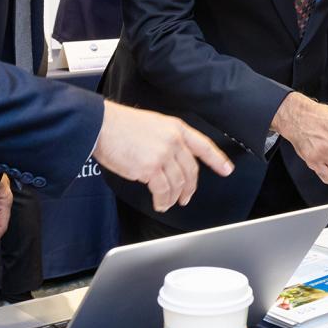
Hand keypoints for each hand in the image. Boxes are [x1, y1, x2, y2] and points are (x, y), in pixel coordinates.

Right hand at [93, 101, 233, 212]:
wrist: (101, 125)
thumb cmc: (119, 125)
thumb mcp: (152, 124)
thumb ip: (166, 140)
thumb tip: (170, 160)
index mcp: (176, 128)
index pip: (203, 145)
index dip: (217, 159)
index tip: (226, 169)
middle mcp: (173, 140)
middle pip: (191, 170)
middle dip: (191, 187)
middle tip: (187, 196)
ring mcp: (163, 154)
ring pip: (178, 183)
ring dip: (174, 197)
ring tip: (168, 202)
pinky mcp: (149, 168)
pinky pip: (163, 190)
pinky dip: (162, 200)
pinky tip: (159, 203)